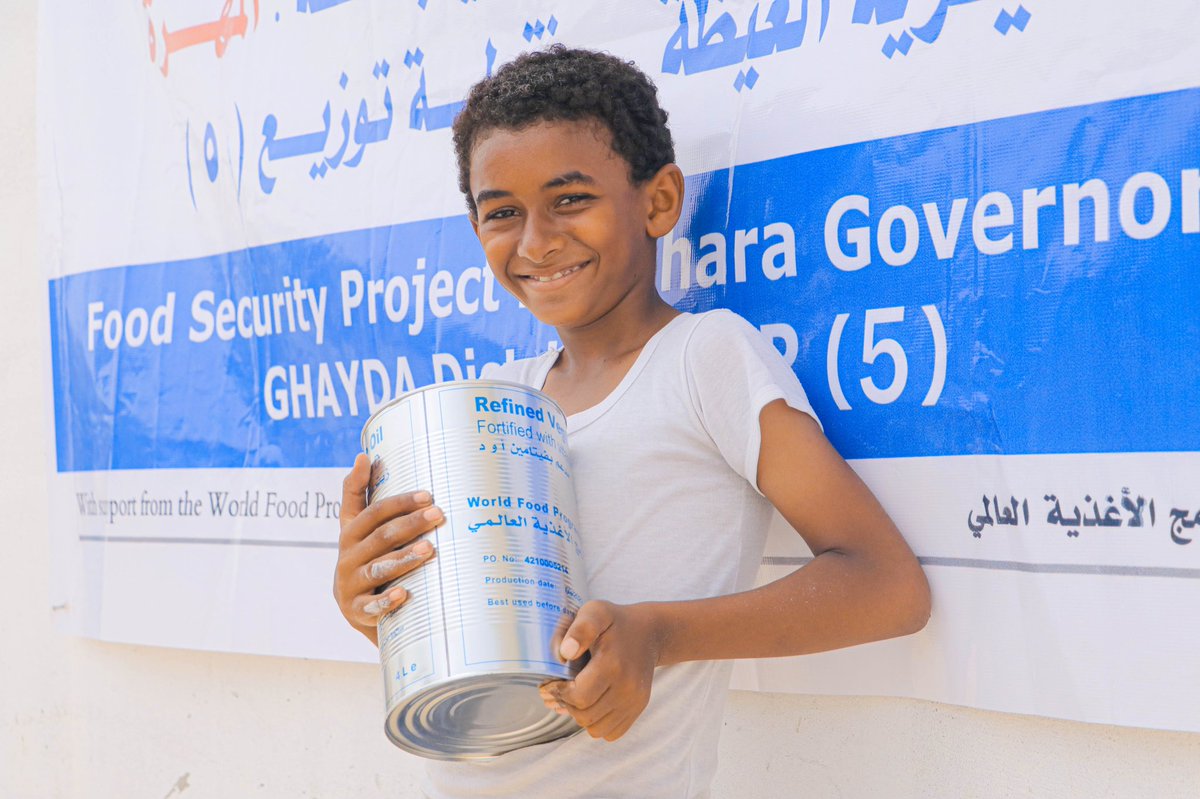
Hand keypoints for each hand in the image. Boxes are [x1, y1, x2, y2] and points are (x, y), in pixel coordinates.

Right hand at [334, 453, 440, 644]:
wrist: (357, 608)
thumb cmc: (366, 557)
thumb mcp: (358, 528)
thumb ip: (358, 493)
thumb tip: (363, 455)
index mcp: (349, 533)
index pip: (372, 512)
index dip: (399, 502)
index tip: (427, 494)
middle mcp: (347, 557)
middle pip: (381, 537)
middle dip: (411, 525)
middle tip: (439, 515)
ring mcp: (350, 584)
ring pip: (379, 568)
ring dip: (404, 558)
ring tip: (430, 550)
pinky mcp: (357, 610)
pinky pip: (372, 605)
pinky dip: (387, 600)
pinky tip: (405, 594)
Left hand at [538, 600, 663, 741]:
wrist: (650, 633)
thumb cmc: (616, 622)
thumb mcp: (596, 612)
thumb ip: (580, 629)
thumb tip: (565, 652)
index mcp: (613, 664)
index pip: (579, 697)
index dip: (561, 693)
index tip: (556, 681)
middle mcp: (627, 688)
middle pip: (585, 716)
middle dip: (568, 704)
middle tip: (565, 688)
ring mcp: (635, 701)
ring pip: (596, 729)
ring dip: (582, 716)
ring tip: (579, 696)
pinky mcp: (638, 709)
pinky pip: (611, 732)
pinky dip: (598, 723)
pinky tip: (594, 703)